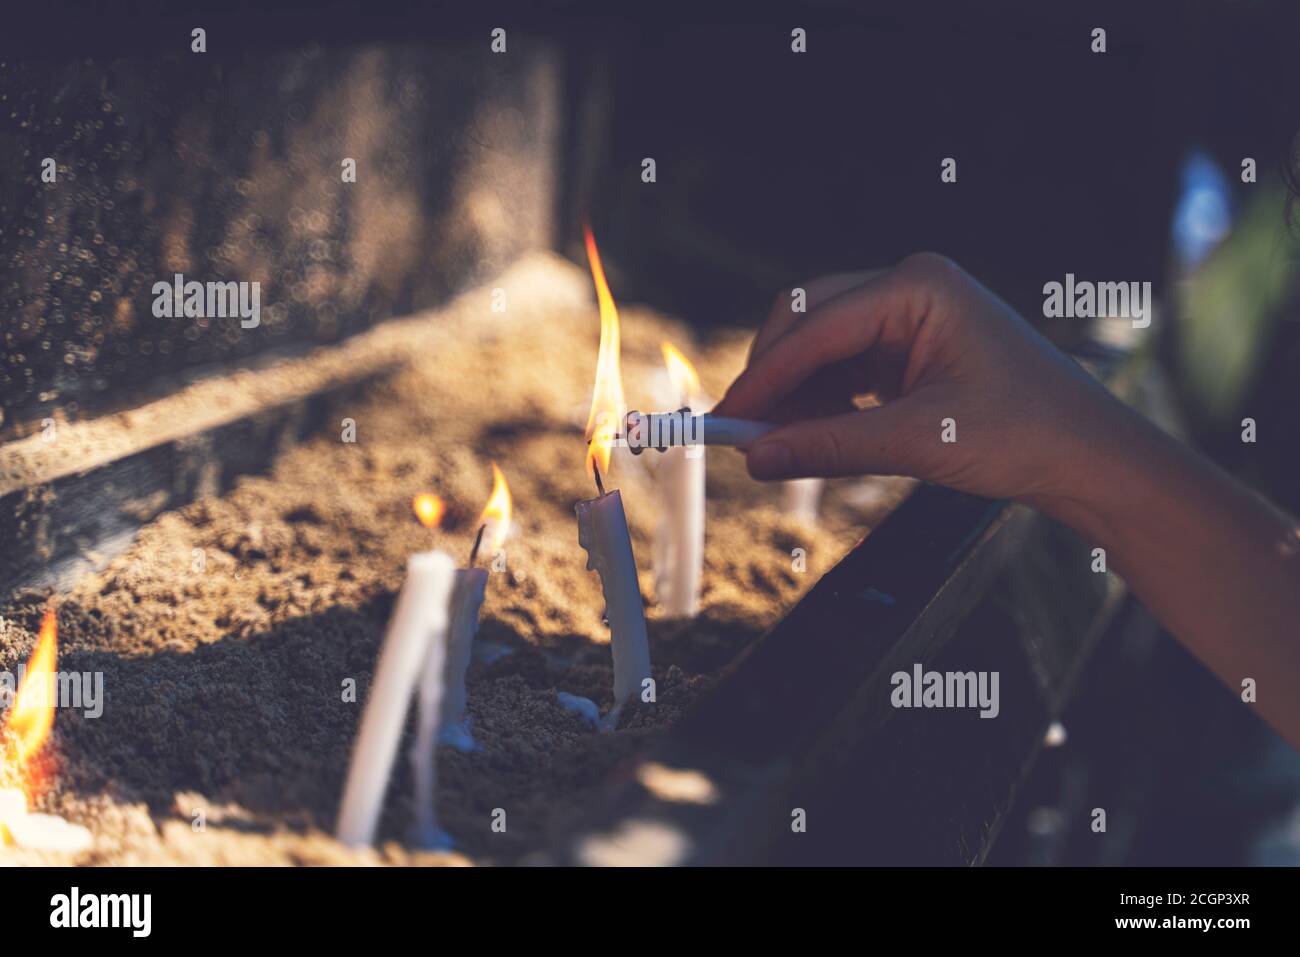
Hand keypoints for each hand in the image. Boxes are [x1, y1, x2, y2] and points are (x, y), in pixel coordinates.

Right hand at [713, 253, 1133, 509]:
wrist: (1087, 456)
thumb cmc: (1025, 434)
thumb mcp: (919, 442)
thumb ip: (829, 446)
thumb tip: (757, 457)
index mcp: (918, 286)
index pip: (816, 328)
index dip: (764, 376)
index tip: (725, 419)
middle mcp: (910, 287)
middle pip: (808, 323)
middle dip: (774, 379)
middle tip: (742, 434)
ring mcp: (910, 315)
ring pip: (821, 347)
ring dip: (795, 395)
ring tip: (777, 445)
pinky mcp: (910, 348)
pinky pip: (845, 367)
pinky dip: (822, 402)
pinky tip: (811, 435)